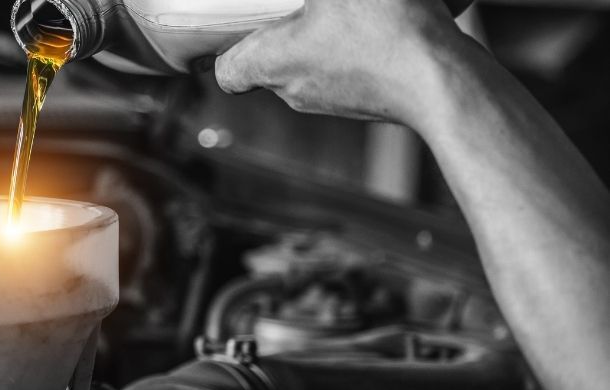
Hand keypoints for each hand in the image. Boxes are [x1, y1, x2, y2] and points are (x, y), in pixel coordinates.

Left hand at [214, 0, 477, 126]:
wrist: (444, 81)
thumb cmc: (385, 32)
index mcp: (271, 63)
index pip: (225, 73)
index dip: (224, 51)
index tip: (236, 29)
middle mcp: (294, 90)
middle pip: (267, 65)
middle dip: (278, 34)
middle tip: (296, 7)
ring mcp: (331, 102)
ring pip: (309, 68)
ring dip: (319, 39)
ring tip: (342, 11)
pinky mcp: (367, 102)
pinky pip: (346, 73)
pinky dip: (352, 51)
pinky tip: (377, 26)